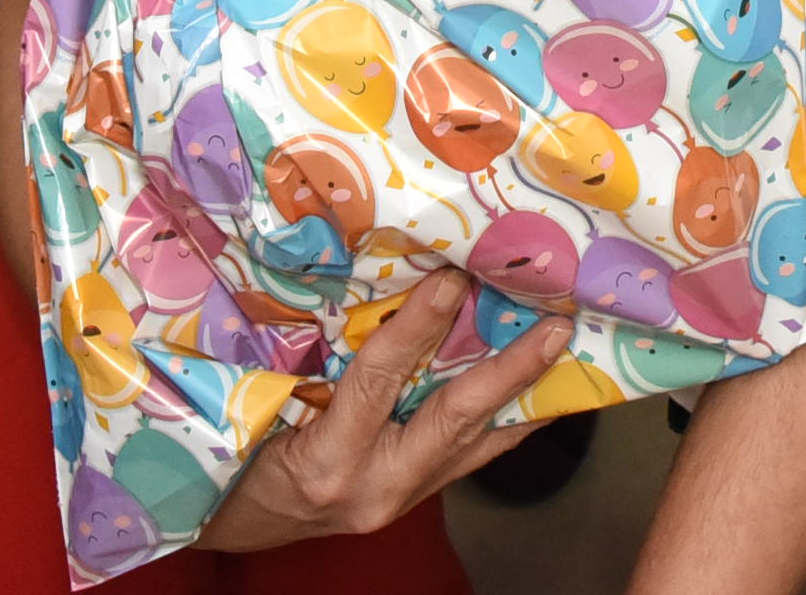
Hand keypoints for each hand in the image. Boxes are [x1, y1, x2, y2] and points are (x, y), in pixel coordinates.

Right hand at [196, 270, 572, 550]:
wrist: (239, 526)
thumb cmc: (239, 456)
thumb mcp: (258, 407)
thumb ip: (307, 357)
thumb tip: (365, 282)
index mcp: (325, 459)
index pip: (377, 382)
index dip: (415, 328)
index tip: (450, 278)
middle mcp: (374, 486)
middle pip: (454, 419)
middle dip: (509, 370)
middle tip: (553, 325)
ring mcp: (401, 497)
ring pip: (477, 442)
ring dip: (524, 393)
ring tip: (566, 348)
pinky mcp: (416, 498)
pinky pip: (472, 456)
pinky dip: (507, 420)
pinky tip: (541, 392)